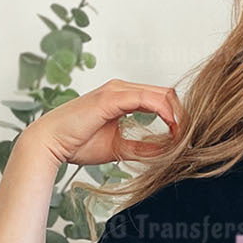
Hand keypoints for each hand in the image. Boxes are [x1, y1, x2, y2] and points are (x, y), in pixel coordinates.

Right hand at [22, 79, 184, 166]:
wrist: (51, 143)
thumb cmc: (78, 143)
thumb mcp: (120, 148)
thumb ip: (143, 148)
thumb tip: (167, 153)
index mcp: (123, 97)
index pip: (160, 99)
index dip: (177, 116)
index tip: (186, 137)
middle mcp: (121, 89)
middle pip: (166, 93)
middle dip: (182, 115)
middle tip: (191, 137)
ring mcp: (116, 90)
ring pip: (160, 94)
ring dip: (177, 114)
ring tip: (184, 136)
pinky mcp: (112, 98)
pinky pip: (147, 99)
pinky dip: (164, 112)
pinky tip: (173, 128)